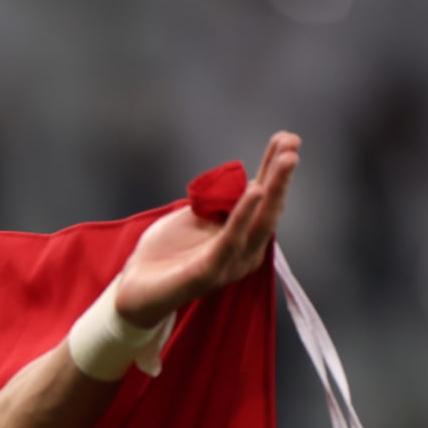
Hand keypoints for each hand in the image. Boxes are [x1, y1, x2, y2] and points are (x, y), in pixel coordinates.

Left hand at [112, 131, 300, 327]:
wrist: (134, 288)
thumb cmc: (165, 252)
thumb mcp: (195, 216)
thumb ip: (219, 200)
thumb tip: (244, 178)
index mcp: (242, 237)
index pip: (264, 199)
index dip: (275, 170)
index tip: (287, 138)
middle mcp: (244, 252)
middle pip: (269, 210)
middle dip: (282, 175)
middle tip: (293, 144)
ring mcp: (229, 265)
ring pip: (258, 223)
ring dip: (273, 189)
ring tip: (285, 160)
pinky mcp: (208, 274)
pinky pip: (230, 241)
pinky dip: (243, 216)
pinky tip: (254, 192)